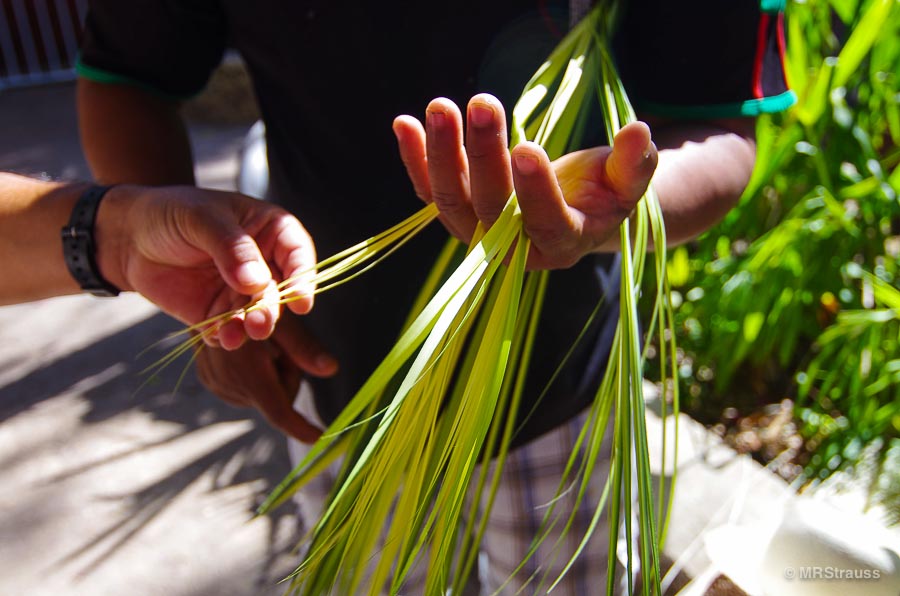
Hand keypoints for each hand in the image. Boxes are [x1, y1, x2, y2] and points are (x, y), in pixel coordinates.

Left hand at [95, 185, 316, 348]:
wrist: (129, 237)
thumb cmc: (171, 214)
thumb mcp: (201, 218)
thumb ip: (231, 247)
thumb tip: (255, 282)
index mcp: (270, 231)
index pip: (298, 253)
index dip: (304, 277)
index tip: (301, 301)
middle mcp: (263, 264)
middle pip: (281, 292)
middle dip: (272, 310)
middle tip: (258, 323)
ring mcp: (241, 292)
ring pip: (258, 315)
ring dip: (251, 328)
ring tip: (234, 334)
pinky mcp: (218, 313)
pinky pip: (230, 330)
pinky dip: (226, 337)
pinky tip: (216, 337)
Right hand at [195, 313, 337, 442]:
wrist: (209, 292)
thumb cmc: (253, 299)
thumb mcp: (283, 320)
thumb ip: (306, 348)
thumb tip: (333, 370)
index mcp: (246, 367)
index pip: (278, 413)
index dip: (300, 428)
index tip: (319, 437)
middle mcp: (226, 380)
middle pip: (275, 401)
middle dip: (285, 379)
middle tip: (279, 350)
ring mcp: (215, 382)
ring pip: (261, 396)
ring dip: (268, 377)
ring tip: (259, 346)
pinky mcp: (209, 379)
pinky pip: (244, 389)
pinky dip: (253, 376)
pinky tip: (247, 353)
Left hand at [392, 94, 658, 268]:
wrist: (571, 211)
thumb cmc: (603, 193)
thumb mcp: (627, 181)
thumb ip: (635, 164)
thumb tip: (638, 131)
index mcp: (562, 244)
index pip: (546, 224)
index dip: (536, 191)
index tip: (528, 147)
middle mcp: (513, 248)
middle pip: (491, 208)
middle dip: (485, 155)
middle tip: (485, 102)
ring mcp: (479, 232)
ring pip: (452, 200)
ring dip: (443, 153)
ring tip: (442, 106)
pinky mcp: (457, 212)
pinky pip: (429, 189)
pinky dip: (415, 158)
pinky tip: (404, 123)